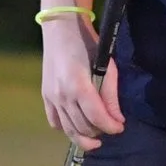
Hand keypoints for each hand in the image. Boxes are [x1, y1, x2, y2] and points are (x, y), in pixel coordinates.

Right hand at [40, 17, 124, 149]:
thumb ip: (110, 94)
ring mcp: (51, 98)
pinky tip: (77, 125)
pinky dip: (66, 129)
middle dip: (100, 131)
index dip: (111, 127)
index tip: (120, 127)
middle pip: (83, 127)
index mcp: (78, 86)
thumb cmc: (87, 43)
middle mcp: (62, 96)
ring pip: (68, 129)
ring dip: (84, 136)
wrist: (61, 29)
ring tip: (97, 135)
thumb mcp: (106, 66)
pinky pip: (55, 122)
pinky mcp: (45, 97)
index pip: (96, 117)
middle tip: (110, 125)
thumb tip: (117, 119)